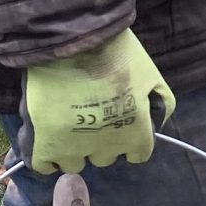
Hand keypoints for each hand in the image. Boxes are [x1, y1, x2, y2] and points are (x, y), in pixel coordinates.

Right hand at [23, 29, 175, 173]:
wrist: (74, 41)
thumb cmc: (117, 53)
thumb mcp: (151, 76)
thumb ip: (161, 103)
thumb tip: (158, 122)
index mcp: (135, 135)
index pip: (138, 154)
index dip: (130, 139)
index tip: (121, 124)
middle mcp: (106, 149)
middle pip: (105, 157)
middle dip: (102, 141)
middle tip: (92, 115)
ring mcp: (73, 149)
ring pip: (75, 164)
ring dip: (74, 150)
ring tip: (66, 126)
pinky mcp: (44, 144)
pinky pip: (43, 165)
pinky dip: (46, 158)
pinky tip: (46, 143)